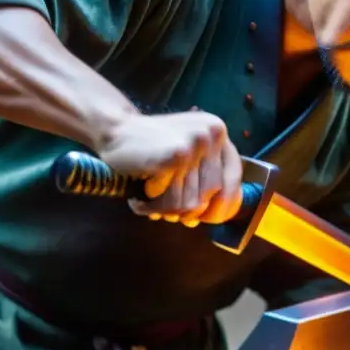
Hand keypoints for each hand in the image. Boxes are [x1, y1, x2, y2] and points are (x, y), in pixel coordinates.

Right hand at [98, 111, 242, 226]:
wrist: (115, 131)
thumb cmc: (151, 150)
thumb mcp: (186, 158)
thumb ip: (203, 180)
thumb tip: (210, 217)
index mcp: (218, 132)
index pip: (233, 179)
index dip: (222, 204)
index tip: (205, 219)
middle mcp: (213, 133)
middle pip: (210, 195)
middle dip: (186, 211)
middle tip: (164, 213)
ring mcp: (197, 142)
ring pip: (190, 203)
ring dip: (165, 210)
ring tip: (148, 202)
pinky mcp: (179, 154)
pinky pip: (173, 201)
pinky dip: (153, 206)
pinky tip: (141, 198)